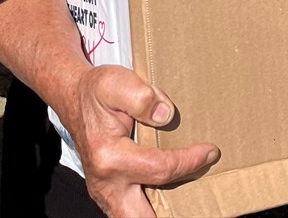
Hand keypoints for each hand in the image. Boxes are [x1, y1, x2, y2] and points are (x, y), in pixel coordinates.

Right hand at [66, 64, 219, 216]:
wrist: (76, 98)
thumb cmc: (97, 91)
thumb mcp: (116, 82)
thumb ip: (141, 97)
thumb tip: (166, 115)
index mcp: (109, 156)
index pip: (160, 170)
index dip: (190, 162)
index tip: (210, 151)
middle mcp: (105, 182)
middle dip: (168, 212)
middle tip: (198, 198)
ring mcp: (104, 191)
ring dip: (159, 211)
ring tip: (187, 197)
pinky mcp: (108, 192)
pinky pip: (130, 210)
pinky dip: (150, 206)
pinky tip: (169, 189)